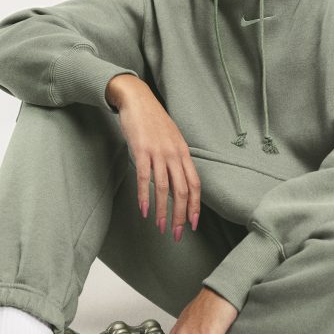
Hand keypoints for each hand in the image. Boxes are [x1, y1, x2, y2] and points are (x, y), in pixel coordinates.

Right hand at [106, 75, 200, 240]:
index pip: (194, 184)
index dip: (195, 206)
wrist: (137, 99)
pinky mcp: (141, 150)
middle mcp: (174, 153)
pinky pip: (144, 178)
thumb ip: (176, 159)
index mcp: (183, 152)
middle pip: (182, 191)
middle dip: (181, 215)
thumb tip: (177, 182)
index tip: (194, 224)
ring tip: (160, 227)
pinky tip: (144, 210)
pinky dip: (144, 196)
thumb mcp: (171, 139)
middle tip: (177, 234)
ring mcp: (158, 152)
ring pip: (163, 188)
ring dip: (162, 211)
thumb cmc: (153, 120)